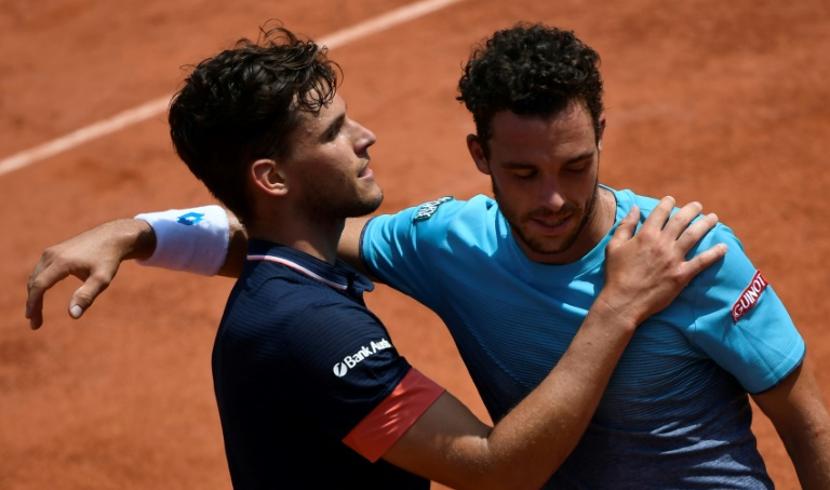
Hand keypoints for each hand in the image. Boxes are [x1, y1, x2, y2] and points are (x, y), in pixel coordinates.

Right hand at [25, 219, 154, 328]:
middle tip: (34, 323)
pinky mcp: (55, 251)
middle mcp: (52, 255)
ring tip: (36, 312)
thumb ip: (87, 296)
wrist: (112, 237)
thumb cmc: (108, 259)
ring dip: (33, 294)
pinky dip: (38, 284)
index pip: (39, 286)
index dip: (34, 304)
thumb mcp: (102, 279)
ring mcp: (52, 251)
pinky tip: (41, 294)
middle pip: (34, 282)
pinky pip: (40, 270)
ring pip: (35, 276)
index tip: (33, 321)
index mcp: (61, 262)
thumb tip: (73, 315)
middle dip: (32, 303)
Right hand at [600, 196, 726, 325]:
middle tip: (698, 205)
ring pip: (694, 235)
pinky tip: (724, 247)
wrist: (623, 301)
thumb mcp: (614, 246)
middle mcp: (662, 243)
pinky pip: (702, 261)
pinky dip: (714, 253)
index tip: (671, 199)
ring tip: (713, 218)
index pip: (660, 213)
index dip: (667, 203)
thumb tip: (634, 208)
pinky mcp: (681, 275)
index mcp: (645, 235)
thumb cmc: (616, 274)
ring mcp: (673, 259)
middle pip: (681, 220)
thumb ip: (625, 226)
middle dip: (691, 210)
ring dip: (706, 224)